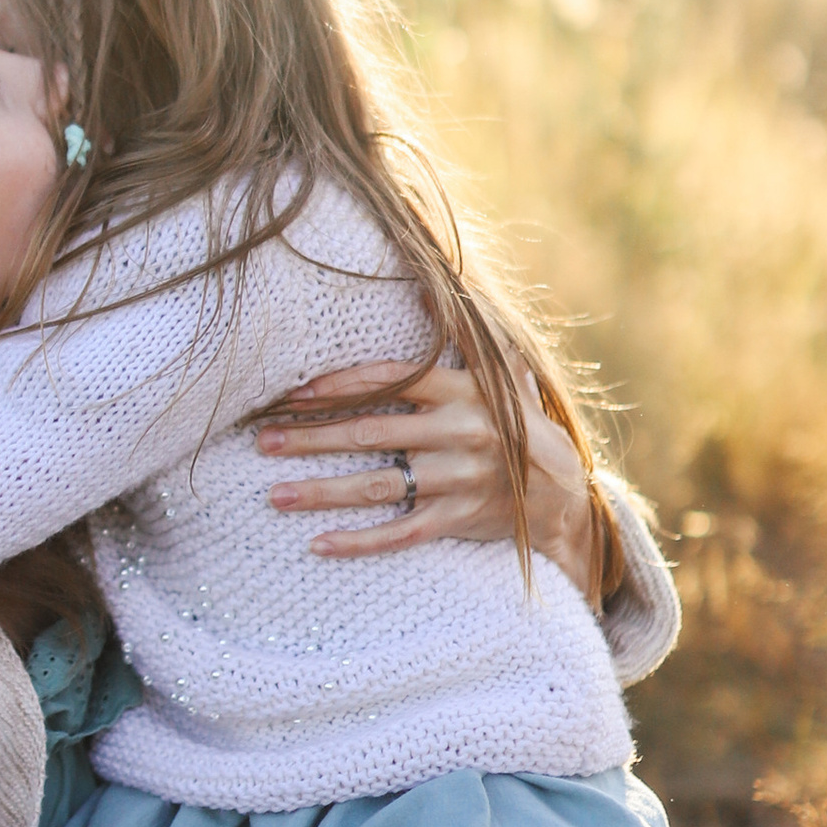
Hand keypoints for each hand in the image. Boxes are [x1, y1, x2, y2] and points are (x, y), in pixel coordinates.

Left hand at [256, 357, 601, 596]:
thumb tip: (426, 282)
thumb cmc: (521, 425)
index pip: (387, 381)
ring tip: (273, 494)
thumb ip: (467, 334)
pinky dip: (359, 542)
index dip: (336, 387)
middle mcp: (459, 433)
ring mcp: (458, 479)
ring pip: (377, 486)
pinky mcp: (458, 519)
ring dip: (321, 491)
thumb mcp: (506, 373)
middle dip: (311, 437)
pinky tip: (318, 544)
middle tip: (263, 441)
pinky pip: (400, 534)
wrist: (563, 495)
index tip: (291, 393)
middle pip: (370, 433)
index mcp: (463, 391)